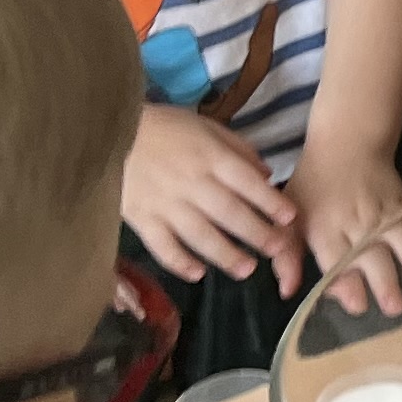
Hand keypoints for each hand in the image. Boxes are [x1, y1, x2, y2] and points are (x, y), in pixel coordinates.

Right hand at [127, 103, 297, 284]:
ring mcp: (164, 202)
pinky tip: (198, 274)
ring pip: (199, 234)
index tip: (290, 218)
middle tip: (278, 251)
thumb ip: (238, 151)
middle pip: (228, 212)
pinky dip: (179, 261)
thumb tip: (267, 176)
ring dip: (225, 254)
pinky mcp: (140, 217)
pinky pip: (162, 245)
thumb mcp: (207, 127)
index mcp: (209, 156)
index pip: (246, 182)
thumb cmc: (166, 129)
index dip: (270, 201)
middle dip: (256, 233)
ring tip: (247, 270)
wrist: (111, 132)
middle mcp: (190, 181)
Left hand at [286, 139, 401, 305]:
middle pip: (372, 253)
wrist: (345, 144)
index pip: (335, 259)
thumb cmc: (313, 186)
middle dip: (385, 281)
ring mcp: (383, 209)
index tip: (357, 304)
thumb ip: (287, 258)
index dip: (346, 283)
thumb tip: (287, 291)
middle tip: (395, 307)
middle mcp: (355, 221)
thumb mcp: (290, 219)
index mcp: (324, 228)